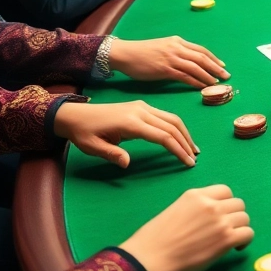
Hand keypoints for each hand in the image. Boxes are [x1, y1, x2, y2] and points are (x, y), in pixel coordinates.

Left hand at [54, 100, 198, 168]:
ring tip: (192, 149)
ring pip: (171, 118)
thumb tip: (127, 163)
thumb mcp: (93, 147)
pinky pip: (165, 116)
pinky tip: (179, 137)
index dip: (178, 149)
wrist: (75, 114)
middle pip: (172, 125)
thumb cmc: (84, 133)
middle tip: (194, 158)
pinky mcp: (142, 106)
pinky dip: (176, 127)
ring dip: (184, 133)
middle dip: (186, 142)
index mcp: (131, 122)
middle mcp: (141, 111)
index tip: (188, 163)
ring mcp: (142, 107)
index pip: (162, 136)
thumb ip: (112, 154)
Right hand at [110, 36, 229, 87]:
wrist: (125, 53)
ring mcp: (171, 58)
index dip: (214, 58)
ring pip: (196, 67)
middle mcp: (177, 48)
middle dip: (216, 68)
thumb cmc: (142, 53)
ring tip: (217, 84)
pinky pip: (185, 76)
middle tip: (226, 77)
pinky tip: (202, 87)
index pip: (201, 50)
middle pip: (202, 58)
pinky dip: (196, 82)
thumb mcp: (163, 47)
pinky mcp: (165, 69)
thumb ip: (176, 52)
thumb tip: (188, 62)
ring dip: (209, 76)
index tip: (222, 66)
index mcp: (177, 41)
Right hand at [119, 185, 252, 270]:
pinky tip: (235, 247)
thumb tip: (208, 218)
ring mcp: (220, 221)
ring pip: (244, 218)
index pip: (224, 191)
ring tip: (230, 240)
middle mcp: (210, 204)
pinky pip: (248, 233)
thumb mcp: (174, 210)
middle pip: (238, 204)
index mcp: (195, 195)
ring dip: (240, 228)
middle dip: (234, 216)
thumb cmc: (154, 240)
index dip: (225, 204)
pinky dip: (245, 240)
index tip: (220, 215)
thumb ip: (195, 209)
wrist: (150, 258)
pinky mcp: (226, 239)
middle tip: (226, 229)